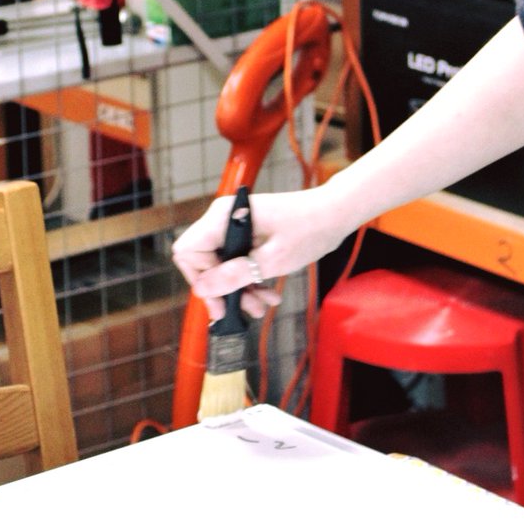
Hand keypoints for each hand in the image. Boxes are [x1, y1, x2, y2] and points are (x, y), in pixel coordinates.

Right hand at [172, 186, 354, 319]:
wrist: (335, 214)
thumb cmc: (309, 229)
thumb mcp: (272, 260)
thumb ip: (235, 275)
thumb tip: (202, 290)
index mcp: (224, 217)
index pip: (188, 252)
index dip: (202, 279)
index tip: (223, 300)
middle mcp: (224, 218)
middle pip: (202, 261)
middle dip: (223, 289)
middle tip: (245, 309)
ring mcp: (234, 226)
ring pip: (220, 265)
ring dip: (239, 289)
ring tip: (263, 304)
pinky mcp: (246, 234)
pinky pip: (236, 261)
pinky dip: (249, 279)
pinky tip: (267, 293)